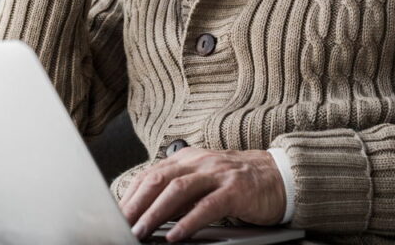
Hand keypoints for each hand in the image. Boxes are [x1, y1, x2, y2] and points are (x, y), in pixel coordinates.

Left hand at [119, 148, 286, 241]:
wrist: (279, 177)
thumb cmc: (237, 183)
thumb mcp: (202, 182)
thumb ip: (178, 192)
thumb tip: (147, 213)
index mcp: (186, 159)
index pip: (149, 175)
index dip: (129, 195)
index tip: (115, 215)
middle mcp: (199, 162)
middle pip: (158, 179)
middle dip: (135, 204)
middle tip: (120, 224)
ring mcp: (217, 174)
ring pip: (178, 190)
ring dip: (155, 212)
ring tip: (140, 230)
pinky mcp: (235, 190)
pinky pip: (207, 206)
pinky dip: (188, 221)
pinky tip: (175, 235)